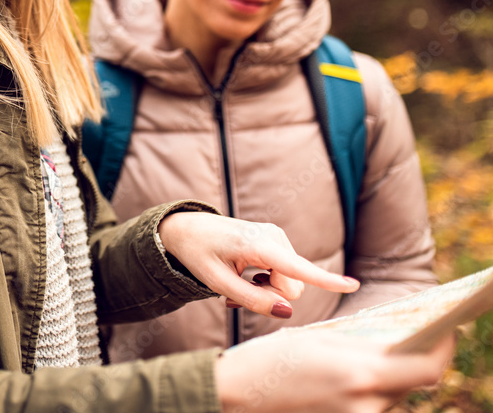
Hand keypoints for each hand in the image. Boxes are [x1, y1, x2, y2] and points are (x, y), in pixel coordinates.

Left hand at [158, 212, 359, 317]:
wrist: (188, 229)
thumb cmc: (199, 254)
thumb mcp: (218, 283)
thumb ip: (251, 300)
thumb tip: (287, 311)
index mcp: (258, 244)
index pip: (297, 268)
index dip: (326, 280)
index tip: (352, 285)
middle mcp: (274, 237)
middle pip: (293, 288)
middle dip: (270, 298)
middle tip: (235, 293)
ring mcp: (278, 238)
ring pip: (290, 284)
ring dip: (266, 291)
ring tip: (237, 283)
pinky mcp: (277, 242)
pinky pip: (286, 275)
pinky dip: (268, 282)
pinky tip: (246, 276)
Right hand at [216, 333, 453, 412]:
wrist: (237, 396)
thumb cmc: (273, 359)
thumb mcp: (320, 340)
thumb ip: (366, 346)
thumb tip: (402, 343)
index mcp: (361, 374)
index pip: (427, 366)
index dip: (443, 347)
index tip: (446, 329)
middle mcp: (366, 403)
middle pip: (413, 383)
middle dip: (417, 358)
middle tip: (418, 335)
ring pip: (394, 395)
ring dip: (395, 374)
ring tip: (387, 351)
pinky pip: (373, 406)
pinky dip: (375, 389)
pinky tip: (360, 373)